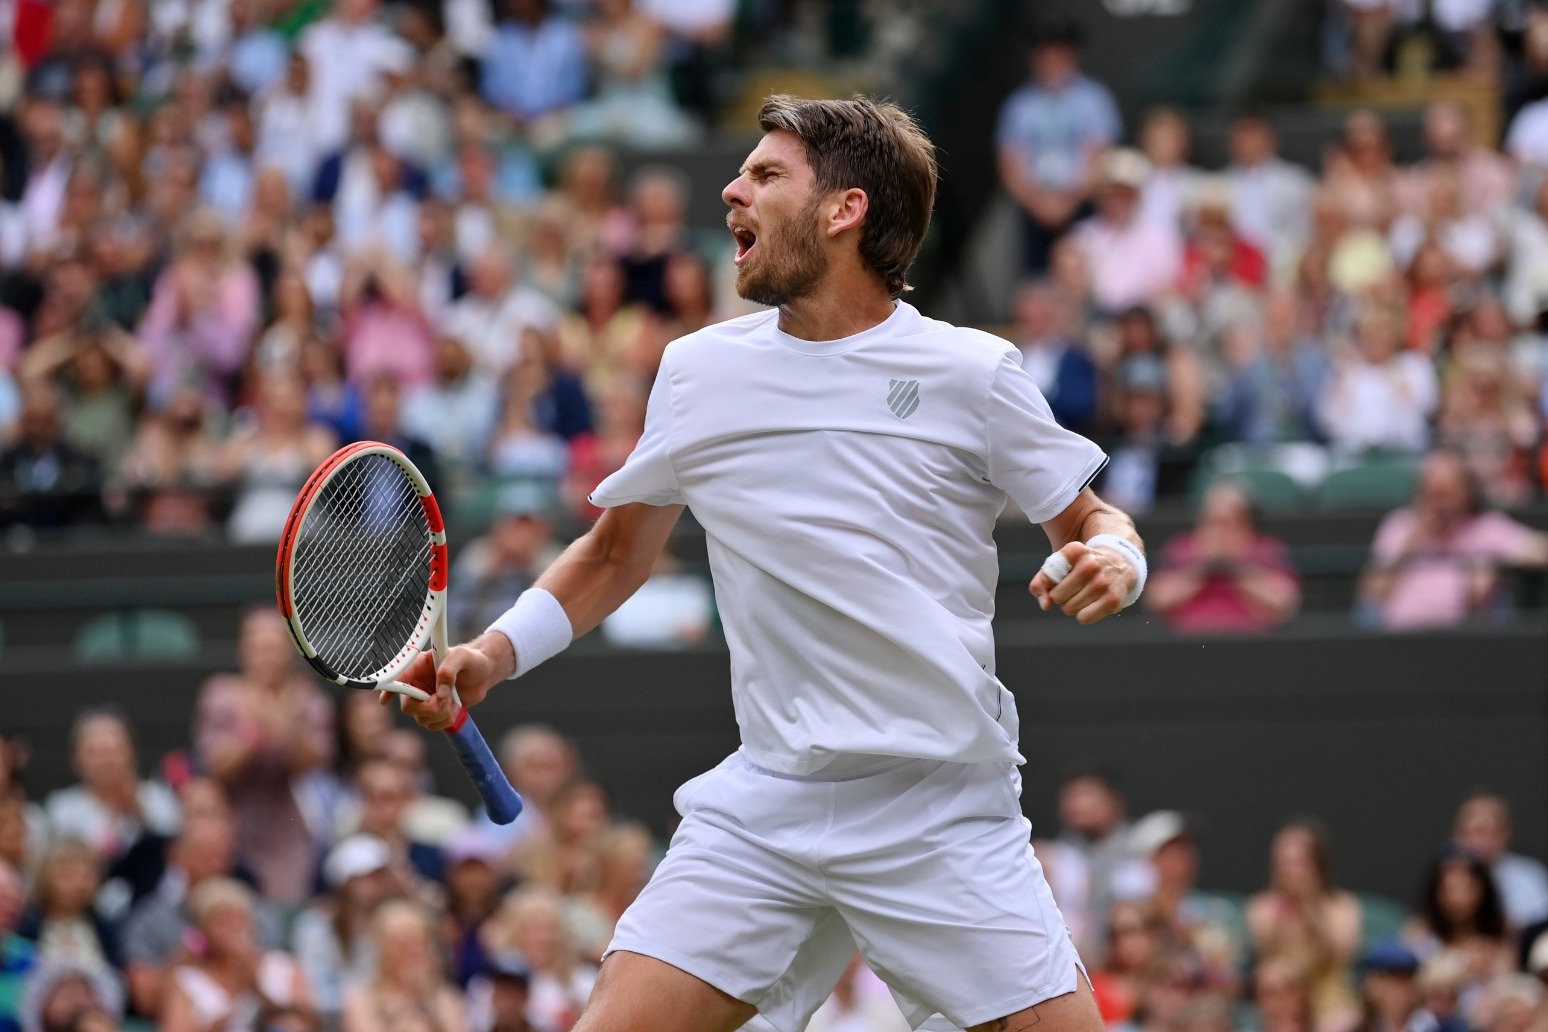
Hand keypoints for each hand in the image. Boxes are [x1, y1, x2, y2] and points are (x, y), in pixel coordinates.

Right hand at [397, 634, 513, 731]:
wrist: (485, 672)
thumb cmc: (471, 659)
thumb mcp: (462, 656)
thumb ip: (449, 670)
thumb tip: (440, 692)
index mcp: (418, 666)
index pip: (398, 679)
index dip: (389, 690)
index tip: (385, 700)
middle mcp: (417, 684)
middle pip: (407, 706)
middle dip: (427, 708)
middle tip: (443, 700)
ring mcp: (425, 700)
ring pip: (421, 718)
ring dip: (440, 714)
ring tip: (453, 701)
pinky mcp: (435, 712)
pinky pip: (433, 725)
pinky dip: (445, 721)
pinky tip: (455, 708)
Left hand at [1029, 541, 1136, 624]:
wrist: (1120, 564)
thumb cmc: (1083, 567)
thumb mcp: (1062, 564)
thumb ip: (1042, 580)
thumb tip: (1045, 604)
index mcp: (1075, 551)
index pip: (1047, 575)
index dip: (1048, 582)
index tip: (1056, 579)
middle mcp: (1090, 564)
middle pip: (1057, 596)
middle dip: (1060, 596)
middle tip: (1073, 588)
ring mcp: (1103, 582)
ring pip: (1069, 609)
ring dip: (1072, 606)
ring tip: (1084, 594)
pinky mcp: (1113, 599)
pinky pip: (1084, 618)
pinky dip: (1084, 615)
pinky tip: (1092, 603)